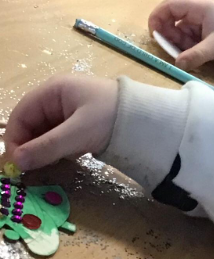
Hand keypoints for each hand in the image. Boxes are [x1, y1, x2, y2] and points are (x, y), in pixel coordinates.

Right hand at [4, 76, 118, 171]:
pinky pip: (64, 137)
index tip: (17, 163)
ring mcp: (73, 110)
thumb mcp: (78, 133)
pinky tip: (72, 157)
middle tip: (35, 168)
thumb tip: (17, 162)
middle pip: (33, 124)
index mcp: (53, 90)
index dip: (15, 138)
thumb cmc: (112, 118)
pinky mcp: (85, 123)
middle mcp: (60, 97)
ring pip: (48, 133)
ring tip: (56, 161)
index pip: (21, 114)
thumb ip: (46, 148)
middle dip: (32, 146)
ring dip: (48, 149)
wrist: (152, 119)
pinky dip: (63, 149)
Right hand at [148, 0, 213, 69]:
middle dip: (168, 35)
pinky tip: (192, 58)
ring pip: (180, 32)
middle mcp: (198, 13)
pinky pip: (190, 40)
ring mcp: (202, 24)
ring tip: (185, 56)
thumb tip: (177, 64)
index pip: (169, 6)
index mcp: (198, 8)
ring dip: (178, 44)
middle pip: (172, 20)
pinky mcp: (207, 35)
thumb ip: (194, 55)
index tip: (153, 35)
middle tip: (170, 51)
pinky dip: (187, 49)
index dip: (157, 18)